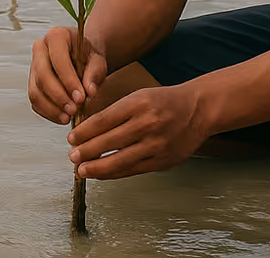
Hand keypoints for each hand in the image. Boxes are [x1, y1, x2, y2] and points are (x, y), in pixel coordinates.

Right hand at [29, 27, 107, 124]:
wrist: (82, 58)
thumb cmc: (88, 56)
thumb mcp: (98, 60)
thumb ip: (95, 73)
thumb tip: (90, 91)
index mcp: (57, 36)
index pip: (58, 59)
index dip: (68, 80)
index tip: (80, 97)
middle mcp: (40, 48)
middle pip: (43, 75)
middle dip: (58, 96)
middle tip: (74, 109)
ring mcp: (33, 66)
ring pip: (35, 90)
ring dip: (52, 108)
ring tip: (68, 117)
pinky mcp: (32, 82)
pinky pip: (35, 101)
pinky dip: (48, 112)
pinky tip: (62, 117)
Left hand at [67, 84, 206, 179]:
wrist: (198, 109)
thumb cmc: (165, 101)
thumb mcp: (140, 96)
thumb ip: (117, 112)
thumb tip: (89, 129)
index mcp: (137, 103)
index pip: (103, 120)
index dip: (84, 132)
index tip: (71, 139)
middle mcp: (146, 123)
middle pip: (108, 142)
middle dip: (86, 151)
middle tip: (72, 157)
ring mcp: (155, 144)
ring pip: (119, 161)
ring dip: (97, 168)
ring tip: (82, 170)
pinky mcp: (162, 161)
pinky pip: (133, 170)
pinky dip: (115, 173)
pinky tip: (103, 174)